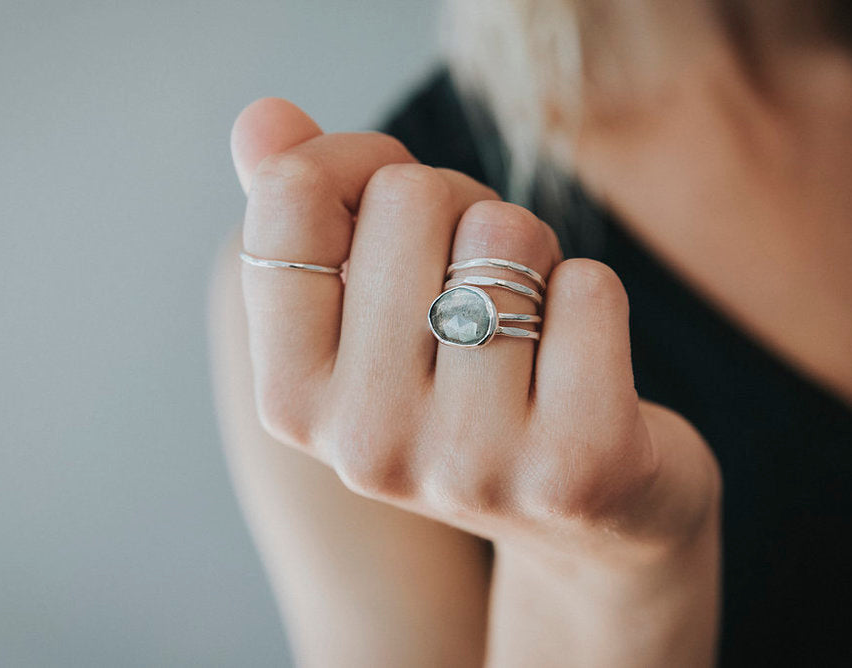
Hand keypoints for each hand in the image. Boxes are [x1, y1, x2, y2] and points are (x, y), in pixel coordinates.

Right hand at [232, 97, 718, 554]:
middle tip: (476, 284)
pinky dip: (591, 296)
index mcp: (291, 397)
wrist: (581, 521)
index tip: (393, 194)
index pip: (290, 199)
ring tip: (526, 328)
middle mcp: (364, 442)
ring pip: (505, 233)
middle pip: (409, 197)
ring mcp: (468, 461)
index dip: (354, 160)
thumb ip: (304, 213)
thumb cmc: (463, 387)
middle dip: (458, 210)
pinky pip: (590, 288)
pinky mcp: (575, 466)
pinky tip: (579, 364)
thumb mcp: (367, 313)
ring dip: (530, 256)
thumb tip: (260, 116)